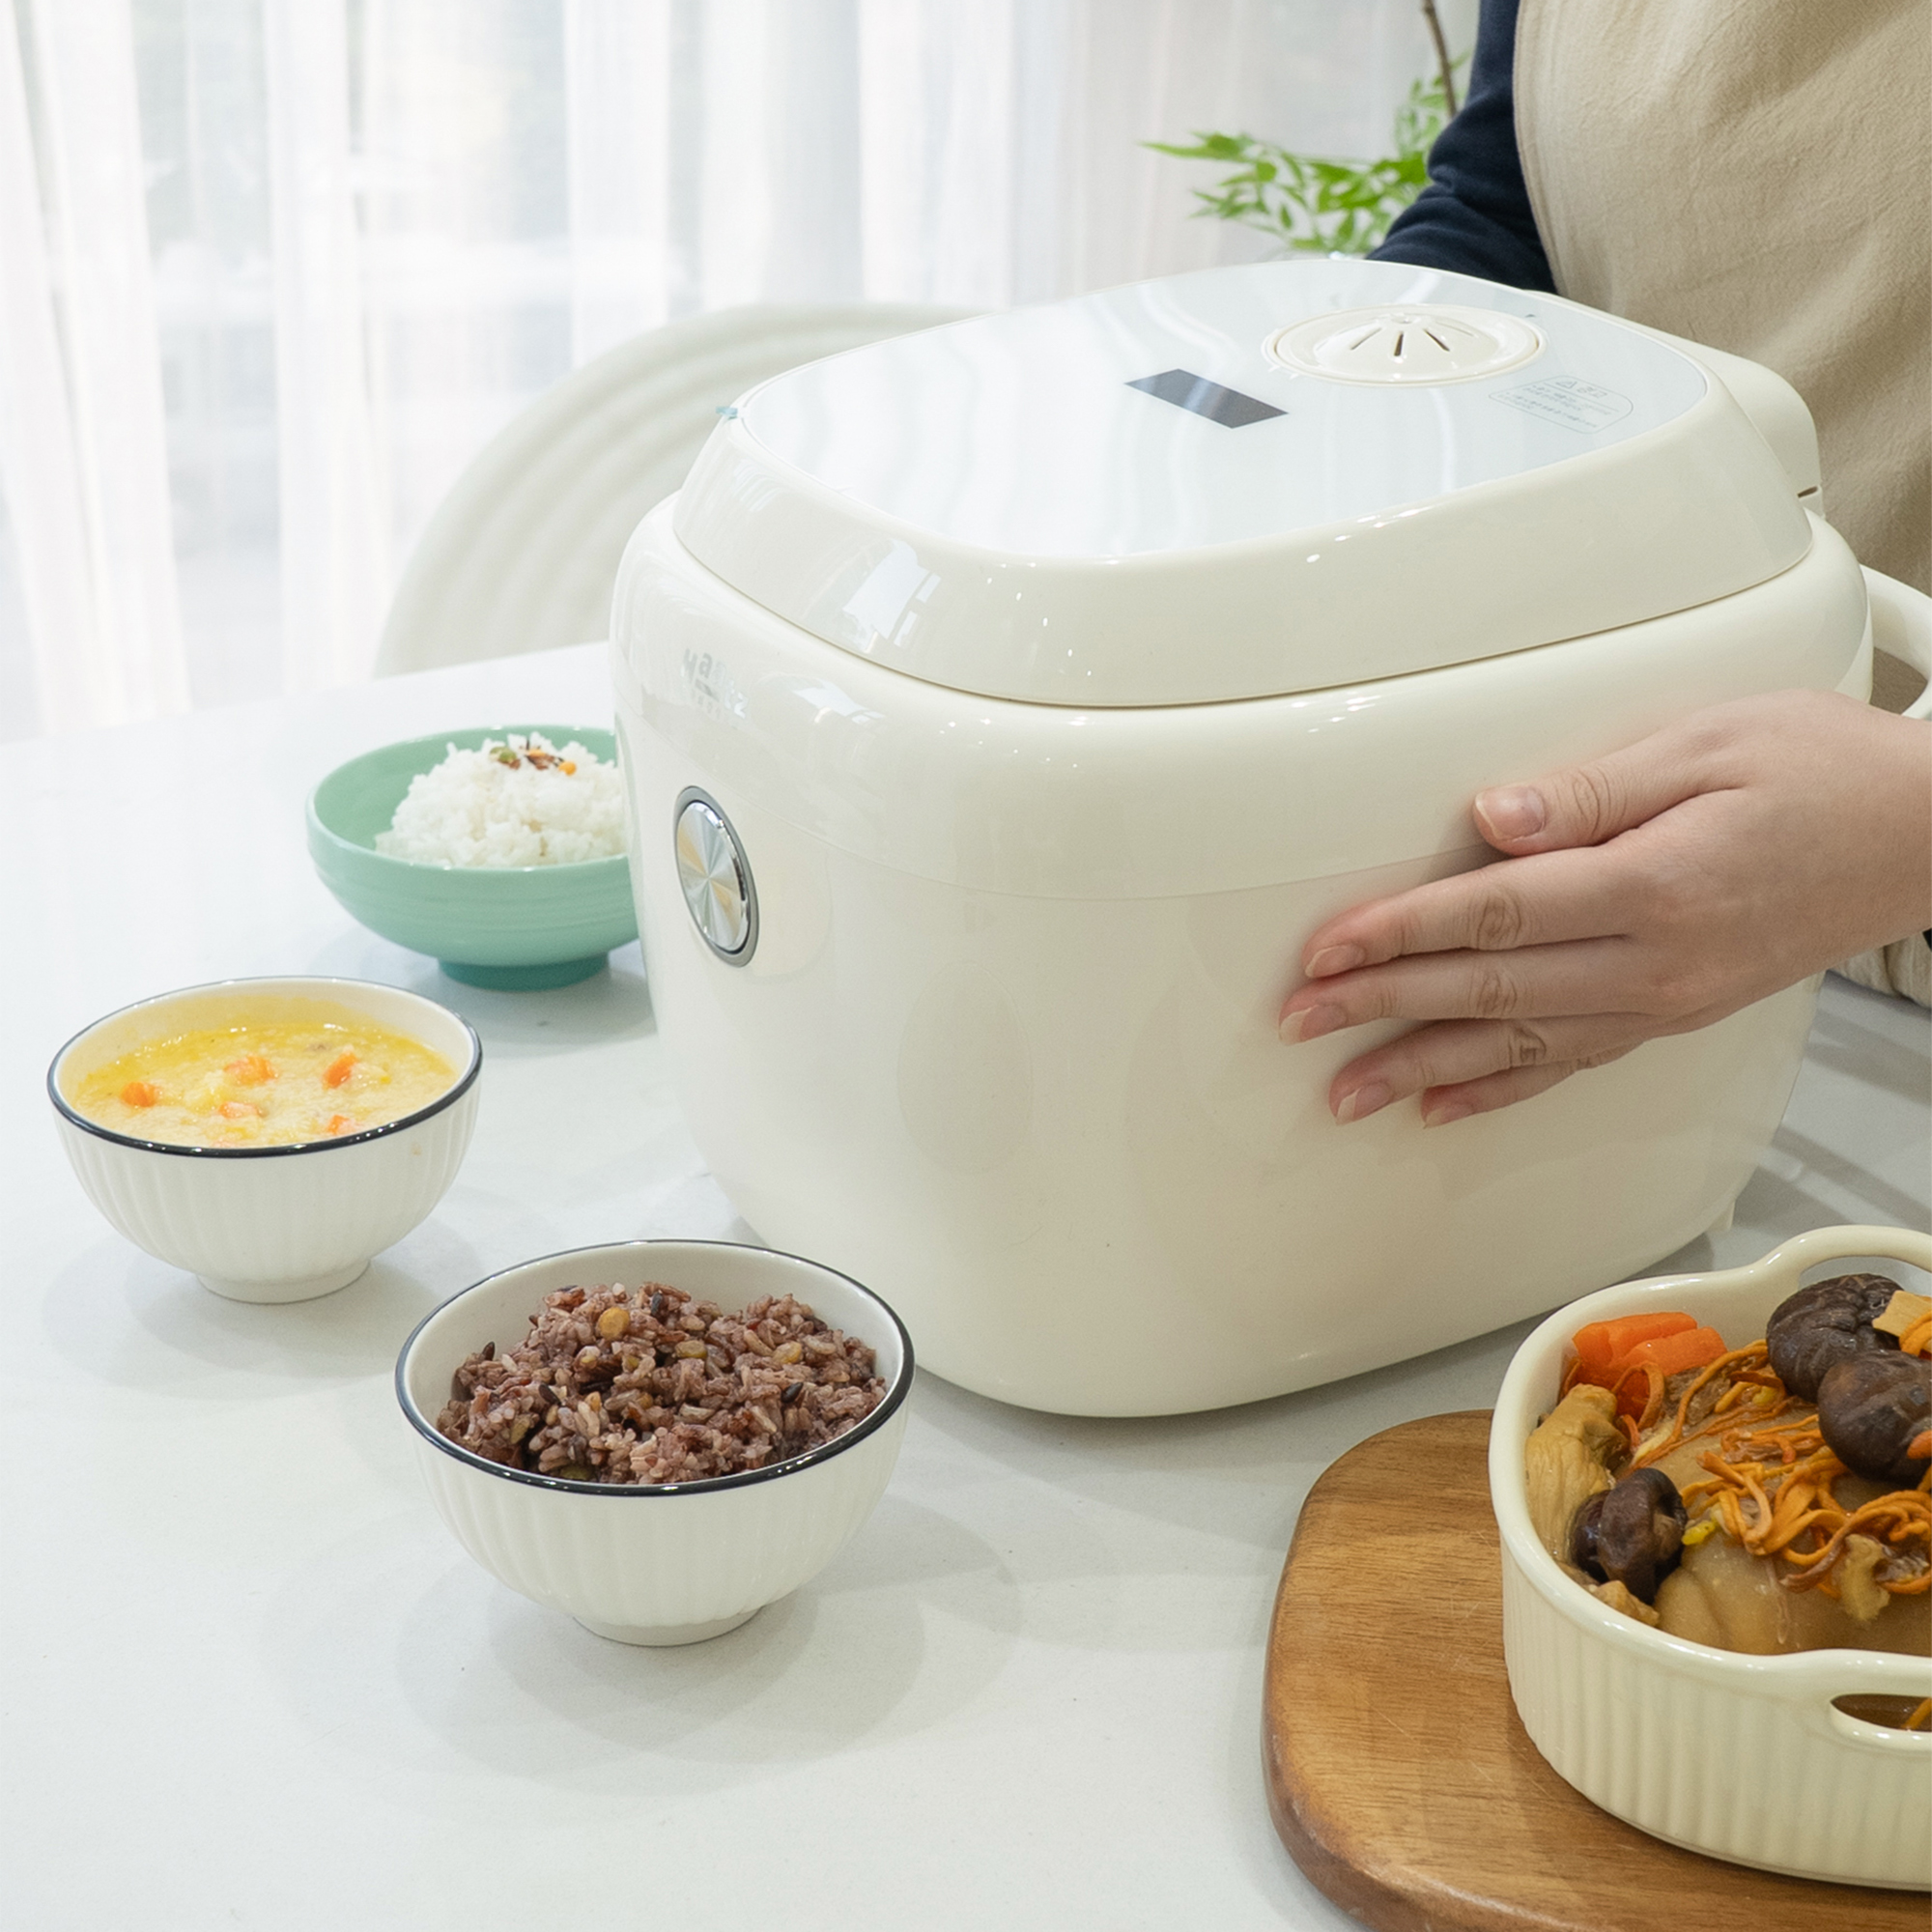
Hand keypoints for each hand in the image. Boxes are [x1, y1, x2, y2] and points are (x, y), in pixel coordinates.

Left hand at [1277, 689, 1931, 1126]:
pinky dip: (1499, 1089)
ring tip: (1346, 1090)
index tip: (1330, 946)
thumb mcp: (1707, 746)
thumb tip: (1488, 821)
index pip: (1494, 914)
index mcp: (1653, 886)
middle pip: (1487, 987)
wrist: (1921, 836)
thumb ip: (1589, 794)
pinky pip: (1569, 1064)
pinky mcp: (1672, 1014)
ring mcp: (1663, 1001)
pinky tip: (1443, 1105)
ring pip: (1516, 1045)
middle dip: (1382, 1004)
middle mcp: (1653, 963)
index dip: (1400, 930)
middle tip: (1301, 1019)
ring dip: (1422, 1066)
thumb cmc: (1823, 773)